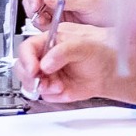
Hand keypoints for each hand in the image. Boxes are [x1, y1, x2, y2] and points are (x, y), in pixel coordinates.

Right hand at [18, 22, 135, 106]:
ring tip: (56, 85)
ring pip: (29, 83)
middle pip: (22, 67)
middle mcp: (45, 57)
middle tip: (40, 81)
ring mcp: (48, 74)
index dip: (26, 59)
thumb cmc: (101, 50)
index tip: (33, 69)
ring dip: (40, 87)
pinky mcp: (53, 88)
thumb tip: (46, 62)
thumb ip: (63, 51)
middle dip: (28, 77)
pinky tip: (62, 89)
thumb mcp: (84, 44)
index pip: (27, 48)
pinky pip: (43, 95)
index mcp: (49, 41)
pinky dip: (51, 94)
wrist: (112, 69)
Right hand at [23, 0, 109, 32]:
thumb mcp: (87, 2)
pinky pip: (41, 26)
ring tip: (47, 23)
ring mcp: (54, 12)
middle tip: (39, 15)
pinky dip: (42, 29)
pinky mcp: (55, 25)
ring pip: (35, 14)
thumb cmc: (104, 8)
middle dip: (33, 7)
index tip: (36, 4)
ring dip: (37, 19)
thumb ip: (66, 1)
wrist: (111, 24)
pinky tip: (50, 29)